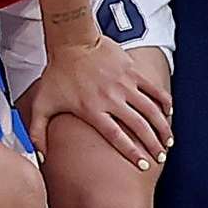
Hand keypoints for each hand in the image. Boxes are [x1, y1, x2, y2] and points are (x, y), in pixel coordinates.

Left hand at [25, 33, 172, 168]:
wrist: (71, 42)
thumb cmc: (57, 73)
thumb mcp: (42, 104)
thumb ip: (38, 132)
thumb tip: (40, 157)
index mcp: (91, 109)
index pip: (116, 136)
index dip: (132, 152)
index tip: (143, 165)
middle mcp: (111, 98)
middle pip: (139, 126)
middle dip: (153, 145)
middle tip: (160, 158)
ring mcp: (124, 85)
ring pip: (150, 110)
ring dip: (162, 127)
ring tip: (168, 142)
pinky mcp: (132, 72)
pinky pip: (154, 89)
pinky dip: (164, 102)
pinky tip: (169, 113)